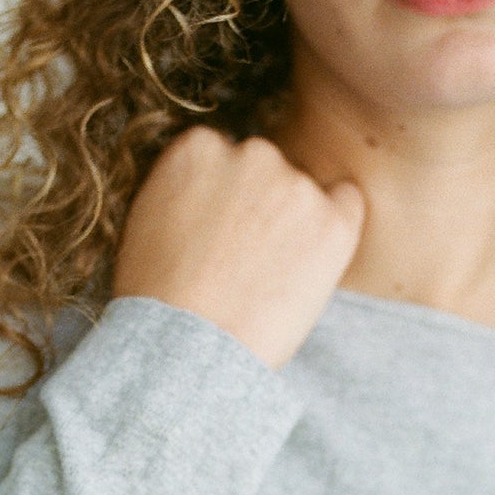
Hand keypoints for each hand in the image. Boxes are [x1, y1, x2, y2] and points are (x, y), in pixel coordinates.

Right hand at [109, 127, 366, 368]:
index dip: (225, 198)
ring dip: (294, 223)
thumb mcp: (147, 219)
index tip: (220, 233)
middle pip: (267, 168)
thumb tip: (208, 190)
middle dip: (260, 205)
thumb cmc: (156, 299)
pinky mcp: (333, 220)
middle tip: (245, 261)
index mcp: (199, 147)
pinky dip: (336, 227)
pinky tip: (312, 263)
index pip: (226, 154)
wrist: (185, 348)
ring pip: (304, 191)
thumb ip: (183, 186)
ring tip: (268, 278)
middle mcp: (250, 152)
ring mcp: (295, 184)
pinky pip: (347, 204)